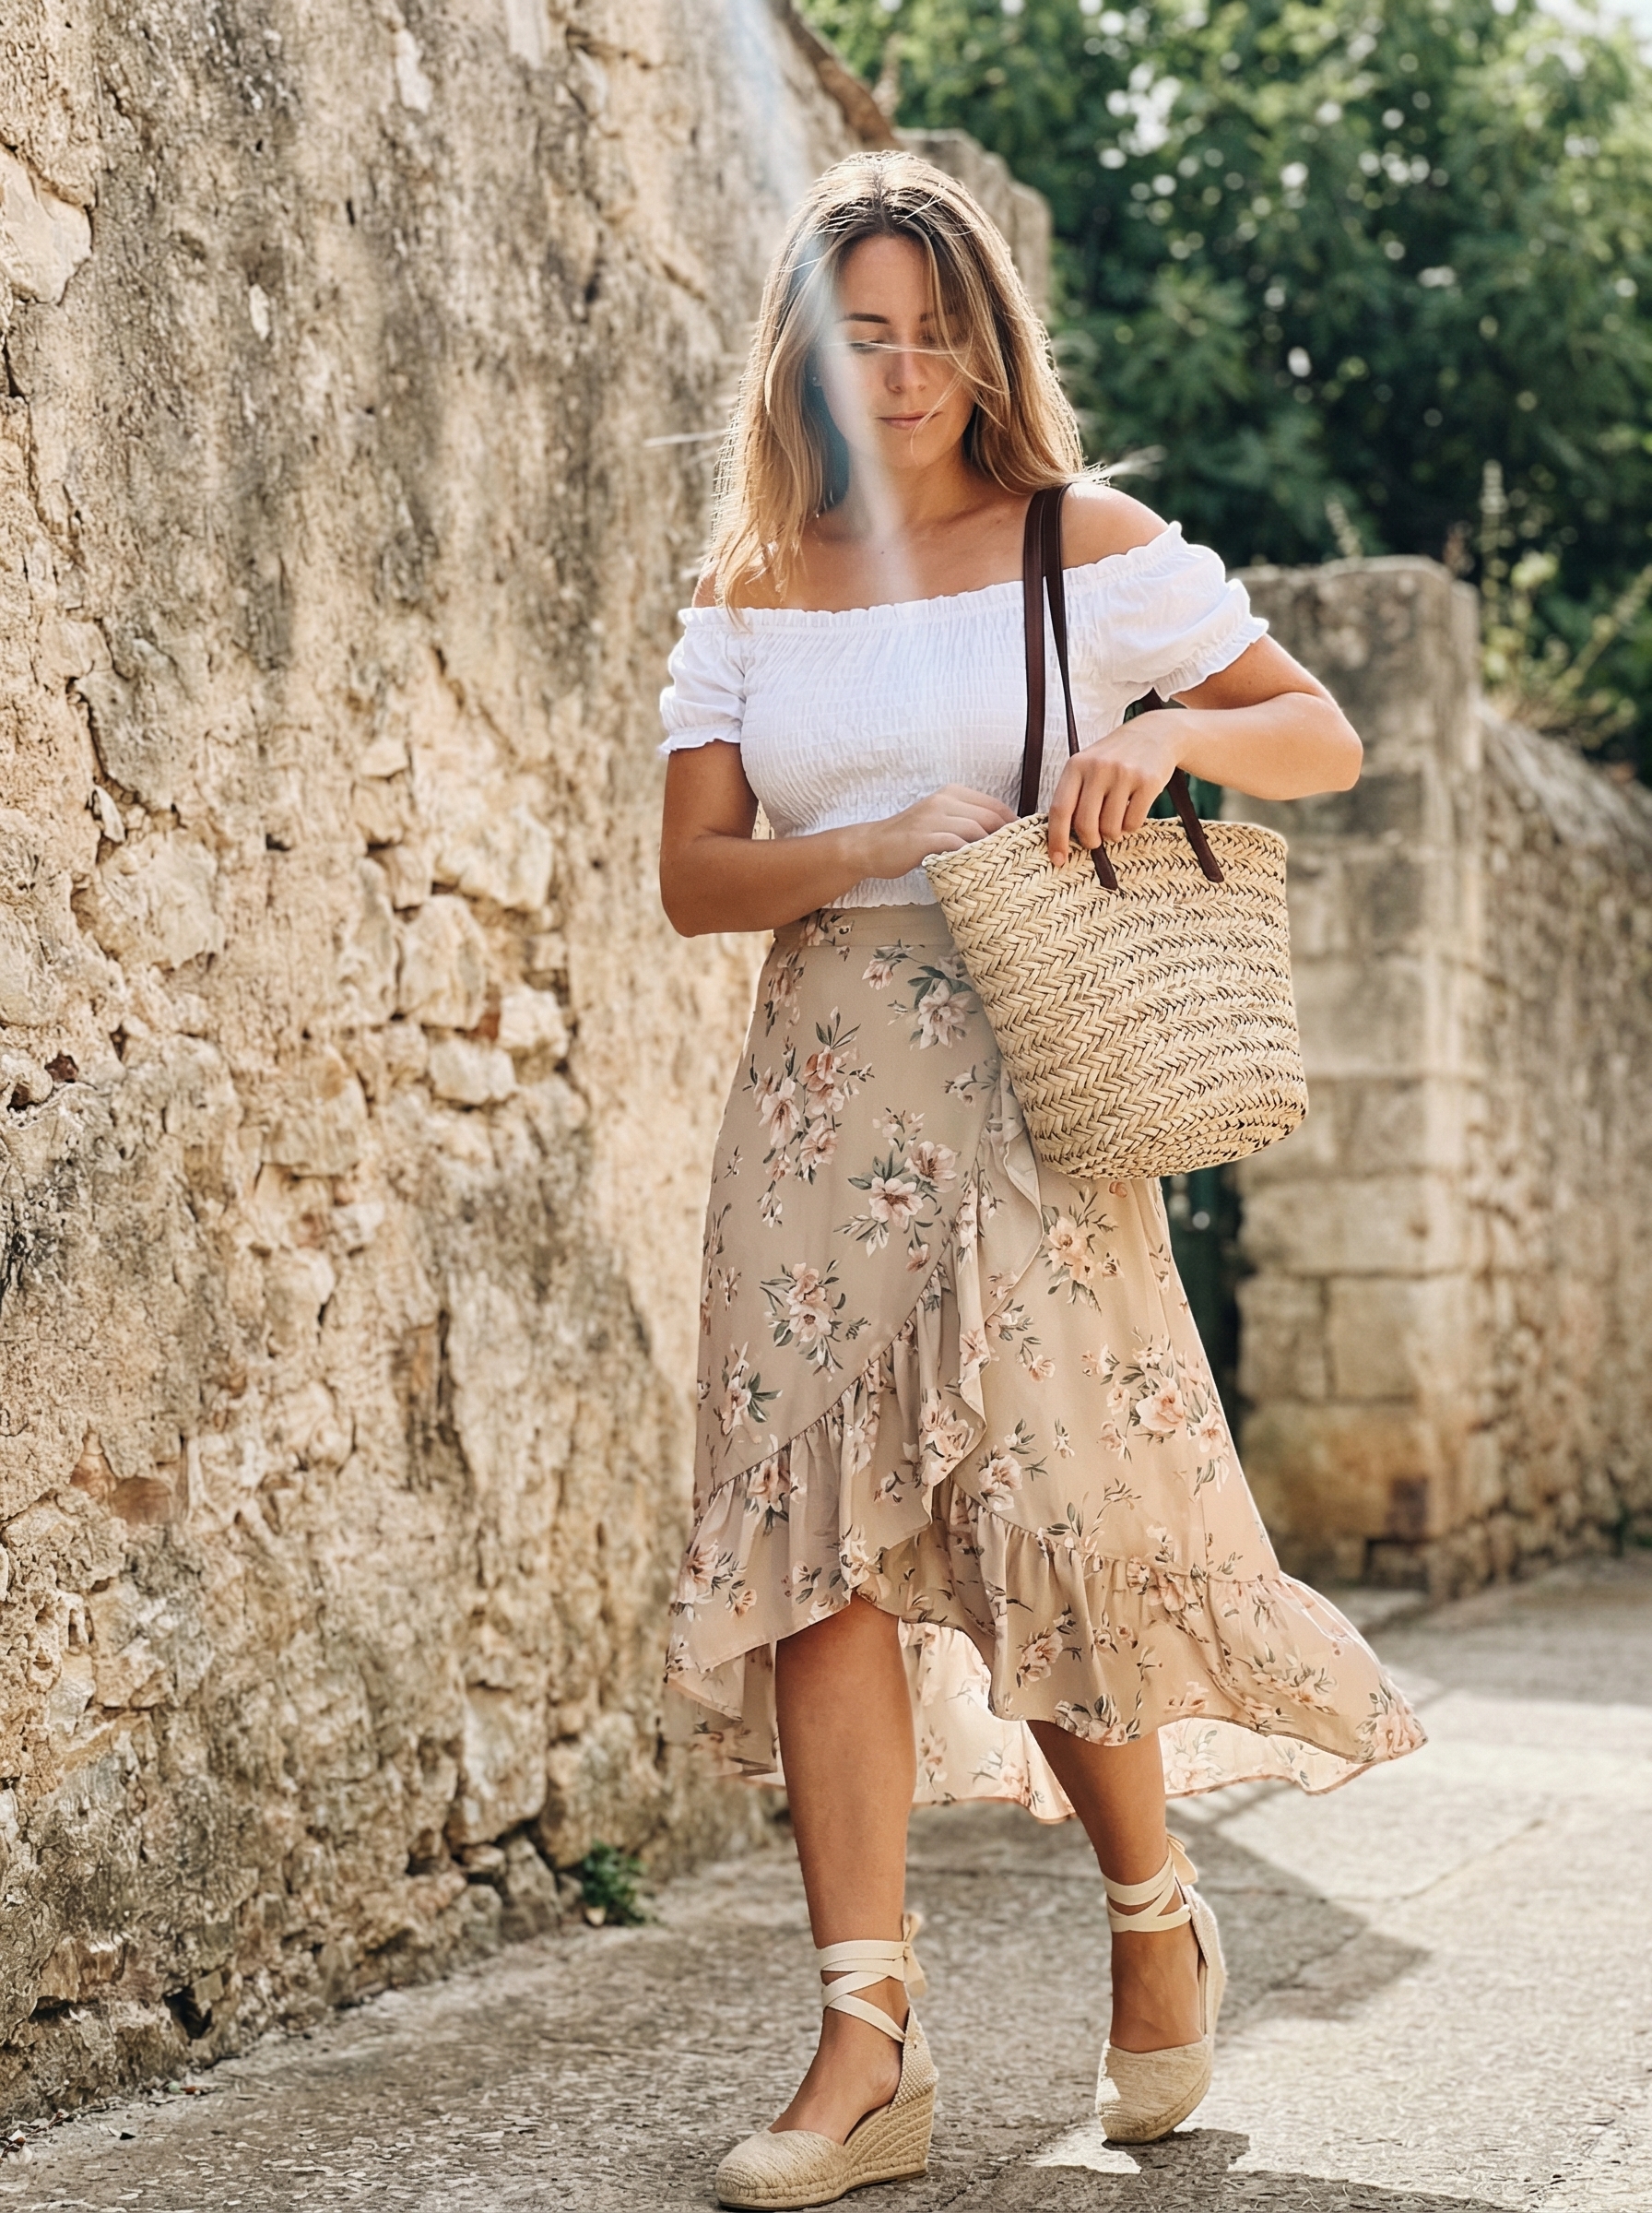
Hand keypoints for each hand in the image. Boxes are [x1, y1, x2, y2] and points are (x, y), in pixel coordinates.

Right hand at [858, 785, 1013, 880]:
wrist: (872, 846)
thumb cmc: (909, 839)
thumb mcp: (940, 821)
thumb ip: (966, 822)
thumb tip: (1001, 837)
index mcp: (952, 793)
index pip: (995, 805)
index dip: (1014, 824)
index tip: (1024, 843)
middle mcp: (944, 800)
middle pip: (990, 816)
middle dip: (1009, 838)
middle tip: (1020, 859)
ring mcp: (933, 817)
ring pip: (976, 828)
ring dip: (993, 848)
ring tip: (1004, 866)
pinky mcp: (923, 837)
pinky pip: (956, 843)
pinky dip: (971, 855)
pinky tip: (979, 869)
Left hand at [1046, 713, 1181, 865]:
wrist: (1155, 733)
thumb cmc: (1115, 757)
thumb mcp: (1088, 766)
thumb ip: (1075, 795)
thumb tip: (1062, 838)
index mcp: (1077, 765)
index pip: (1060, 809)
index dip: (1057, 839)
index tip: (1057, 860)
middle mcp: (1098, 768)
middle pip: (1085, 824)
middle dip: (1090, 841)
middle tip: (1095, 841)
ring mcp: (1124, 774)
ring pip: (1110, 828)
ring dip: (1113, 834)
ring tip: (1117, 820)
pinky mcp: (1148, 782)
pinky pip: (1133, 824)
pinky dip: (1131, 827)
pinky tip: (1132, 812)